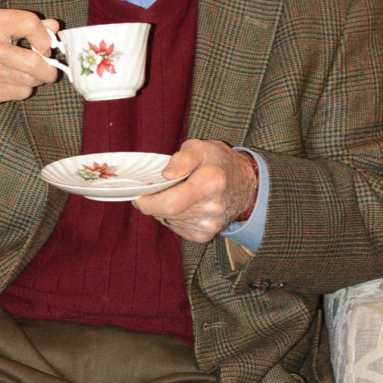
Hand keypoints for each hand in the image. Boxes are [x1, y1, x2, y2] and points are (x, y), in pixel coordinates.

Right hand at [0, 9, 60, 127]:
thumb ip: (24, 25)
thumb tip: (54, 26)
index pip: (28, 23)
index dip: (44, 37)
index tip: (46, 46)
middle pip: (33, 59)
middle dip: (48, 68)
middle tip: (49, 69)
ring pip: (30, 79)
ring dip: (35, 79)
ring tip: (25, 74)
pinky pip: (21, 92)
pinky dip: (22, 89)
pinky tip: (10, 83)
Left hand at [132, 139, 258, 242]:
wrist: (245, 185)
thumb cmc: (218, 162)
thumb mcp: (201, 147)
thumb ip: (182, 158)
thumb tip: (166, 175)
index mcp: (211, 183)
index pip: (171, 202)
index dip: (148, 202)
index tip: (137, 195)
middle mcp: (212, 208)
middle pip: (167, 212)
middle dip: (152, 203)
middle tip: (147, 191)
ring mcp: (210, 224)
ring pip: (170, 221)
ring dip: (162, 209)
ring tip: (170, 193)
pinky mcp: (206, 235)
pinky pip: (177, 228)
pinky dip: (172, 217)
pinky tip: (180, 204)